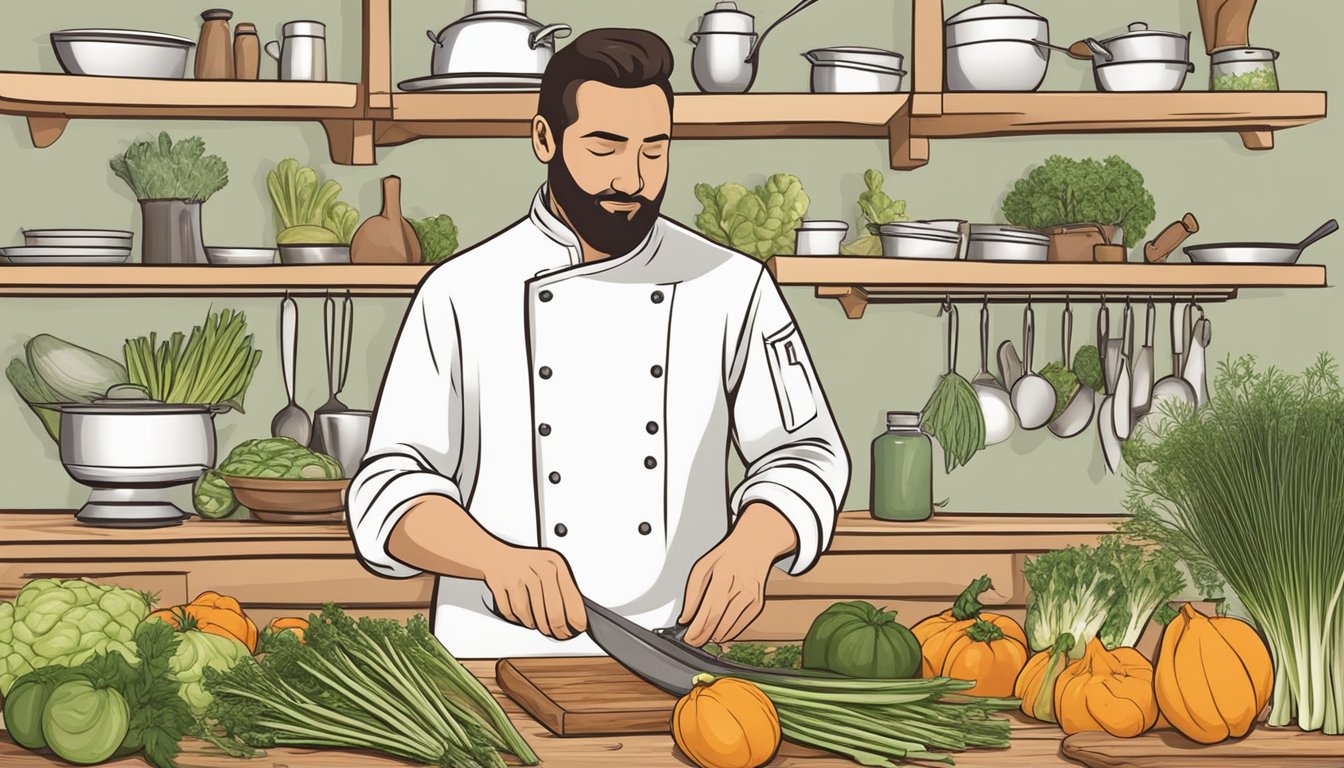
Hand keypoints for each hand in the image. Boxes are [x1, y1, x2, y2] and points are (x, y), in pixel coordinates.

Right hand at [483, 546, 587, 639]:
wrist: (496, 555)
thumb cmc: (527, 564)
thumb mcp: (550, 567)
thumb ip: (563, 588)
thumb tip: (576, 616)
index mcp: (554, 563)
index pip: (571, 597)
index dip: (575, 618)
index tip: (577, 627)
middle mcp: (537, 568)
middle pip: (552, 610)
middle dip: (557, 627)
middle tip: (559, 633)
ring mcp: (518, 576)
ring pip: (529, 613)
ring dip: (535, 624)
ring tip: (540, 626)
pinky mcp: (500, 584)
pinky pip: (510, 611)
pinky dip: (517, 619)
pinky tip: (523, 617)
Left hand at [678, 503, 798, 646]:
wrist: (755, 546)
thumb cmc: (727, 556)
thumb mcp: (703, 567)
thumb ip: (692, 593)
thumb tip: (686, 617)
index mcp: (723, 576)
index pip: (707, 610)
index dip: (697, 628)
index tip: (689, 637)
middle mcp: (739, 587)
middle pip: (718, 621)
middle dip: (704, 635)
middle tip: (695, 641)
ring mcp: (751, 596)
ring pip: (731, 626)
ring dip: (717, 636)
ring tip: (706, 637)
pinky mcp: (758, 603)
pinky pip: (743, 624)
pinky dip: (731, 632)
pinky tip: (722, 633)